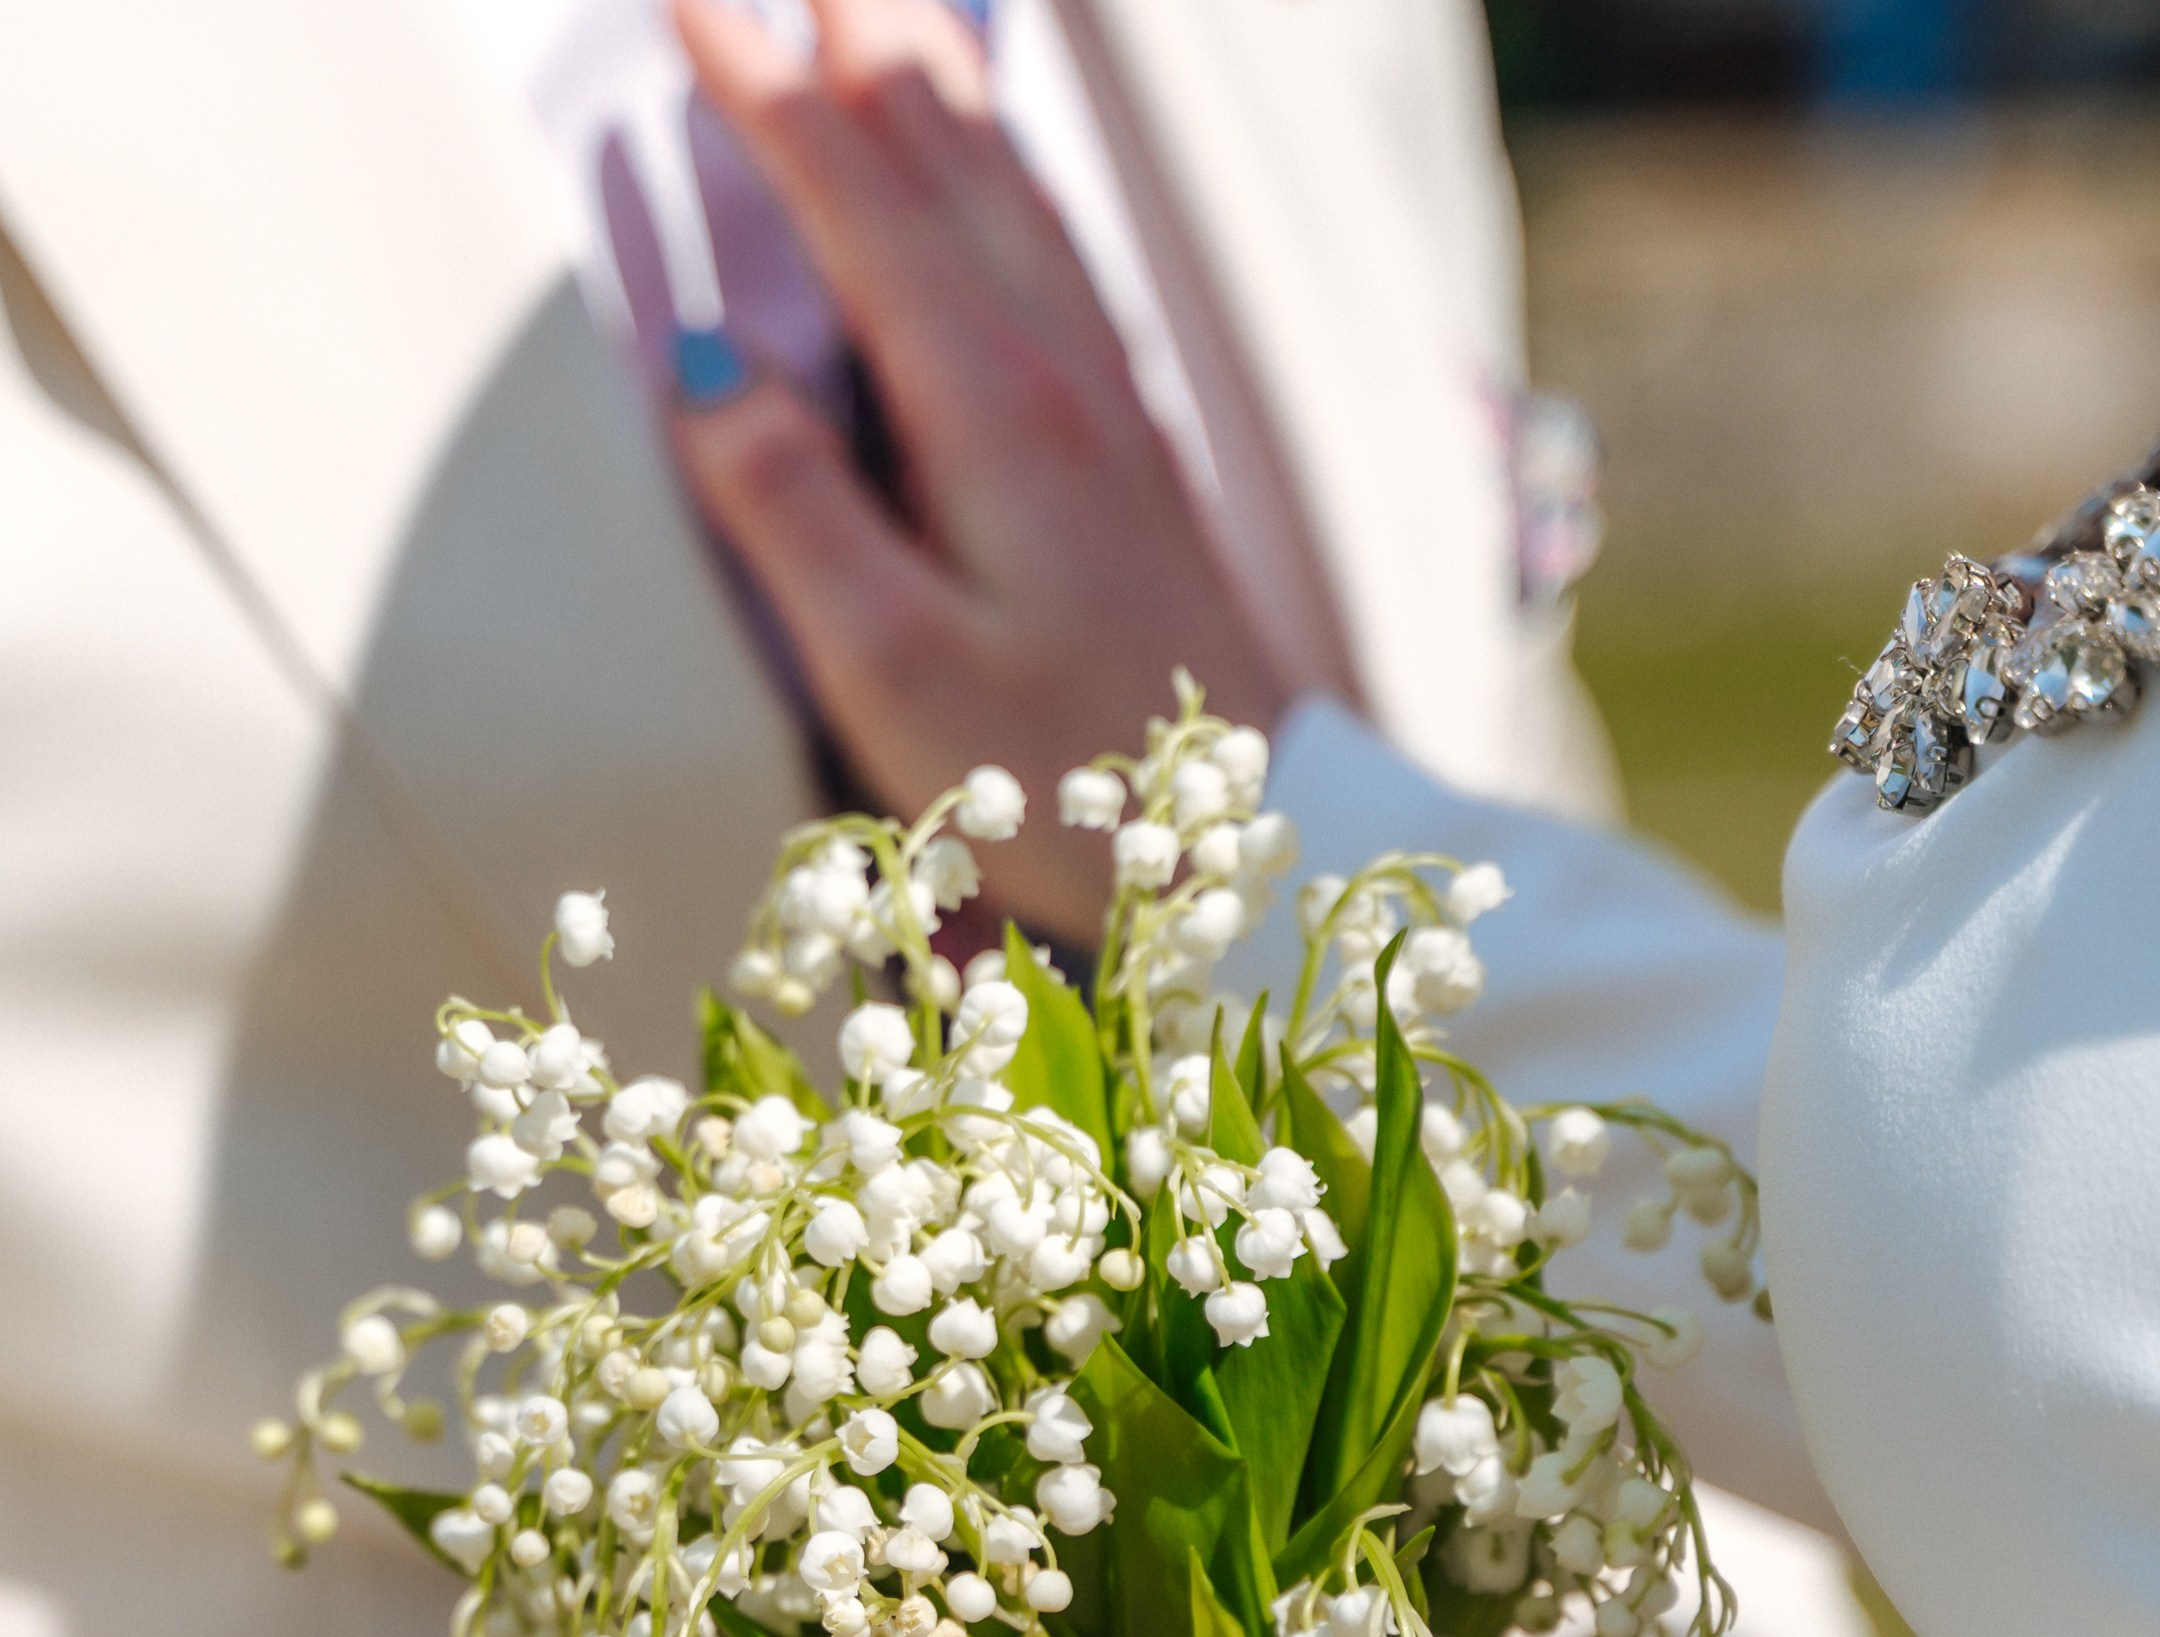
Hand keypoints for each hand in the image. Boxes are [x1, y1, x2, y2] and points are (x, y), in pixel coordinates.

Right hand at [669, 0, 1337, 938]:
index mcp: (986, 407)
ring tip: (880, 4)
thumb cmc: (1067, 781)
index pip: (852, 201)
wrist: (1255, 832)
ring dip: (933, 79)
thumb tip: (705, 370)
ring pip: (1008, 187)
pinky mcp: (1136, 450)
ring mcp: (1108, 402)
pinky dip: (1004, 171)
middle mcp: (1057, 371)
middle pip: (942, 153)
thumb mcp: (898, 674)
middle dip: (856, 33)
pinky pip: (1056, 252)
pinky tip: (997, 169)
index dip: (762, 89)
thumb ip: (794, 517)